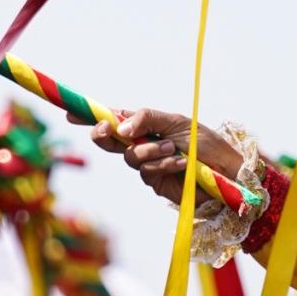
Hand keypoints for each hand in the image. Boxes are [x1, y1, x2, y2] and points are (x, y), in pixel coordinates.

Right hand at [91, 109, 246, 209]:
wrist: (225, 170)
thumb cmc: (205, 142)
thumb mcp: (176, 121)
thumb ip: (146, 119)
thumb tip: (119, 128)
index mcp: (145, 125)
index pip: (113, 119)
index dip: (91, 116)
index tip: (71, 113)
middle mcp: (142, 144)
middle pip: (110, 140)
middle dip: (106, 135)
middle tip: (110, 131)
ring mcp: (146, 164)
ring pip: (130, 157)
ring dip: (150, 151)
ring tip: (175, 150)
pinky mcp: (155, 182)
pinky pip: (146, 172)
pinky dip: (162, 165)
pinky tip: (180, 164)